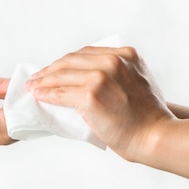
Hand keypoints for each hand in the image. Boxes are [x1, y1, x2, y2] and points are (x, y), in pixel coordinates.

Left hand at [25, 46, 173, 158]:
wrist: (155, 135)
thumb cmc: (147, 116)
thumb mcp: (138, 80)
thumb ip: (118, 72)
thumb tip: (87, 77)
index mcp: (125, 54)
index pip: (86, 53)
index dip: (66, 62)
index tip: (53, 69)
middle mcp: (113, 61)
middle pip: (70, 61)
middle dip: (50, 69)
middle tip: (37, 78)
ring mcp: (101, 76)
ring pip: (61, 75)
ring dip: (43, 81)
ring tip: (33, 87)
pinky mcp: (90, 95)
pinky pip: (60, 93)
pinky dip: (46, 94)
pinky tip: (38, 96)